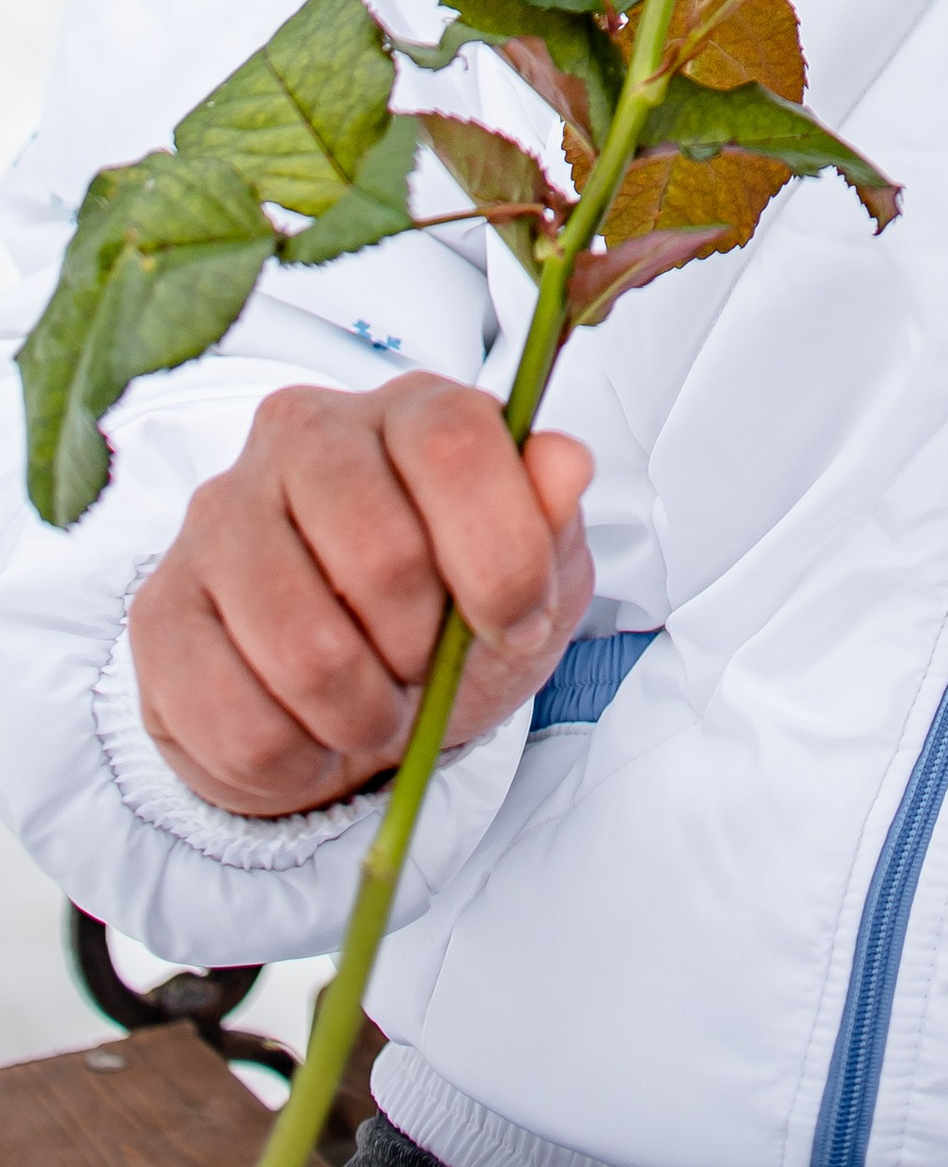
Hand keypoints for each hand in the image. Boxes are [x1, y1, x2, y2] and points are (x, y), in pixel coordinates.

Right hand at [130, 376, 591, 819]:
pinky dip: (293, 757)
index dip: (498, 552)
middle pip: (379, 553)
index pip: (453, 441)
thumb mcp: (537, 577)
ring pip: (304, 648)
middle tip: (424, 668)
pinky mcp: (161, 608)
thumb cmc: (452, 620)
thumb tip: (565, 463)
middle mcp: (304, 435)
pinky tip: (306, 730)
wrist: (352, 703)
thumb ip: (552, 520)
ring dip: (361, 713)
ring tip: (372, 705)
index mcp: (409, 409)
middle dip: (424, 651)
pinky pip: (235, 717)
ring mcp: (219, 515)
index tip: (516, 622)